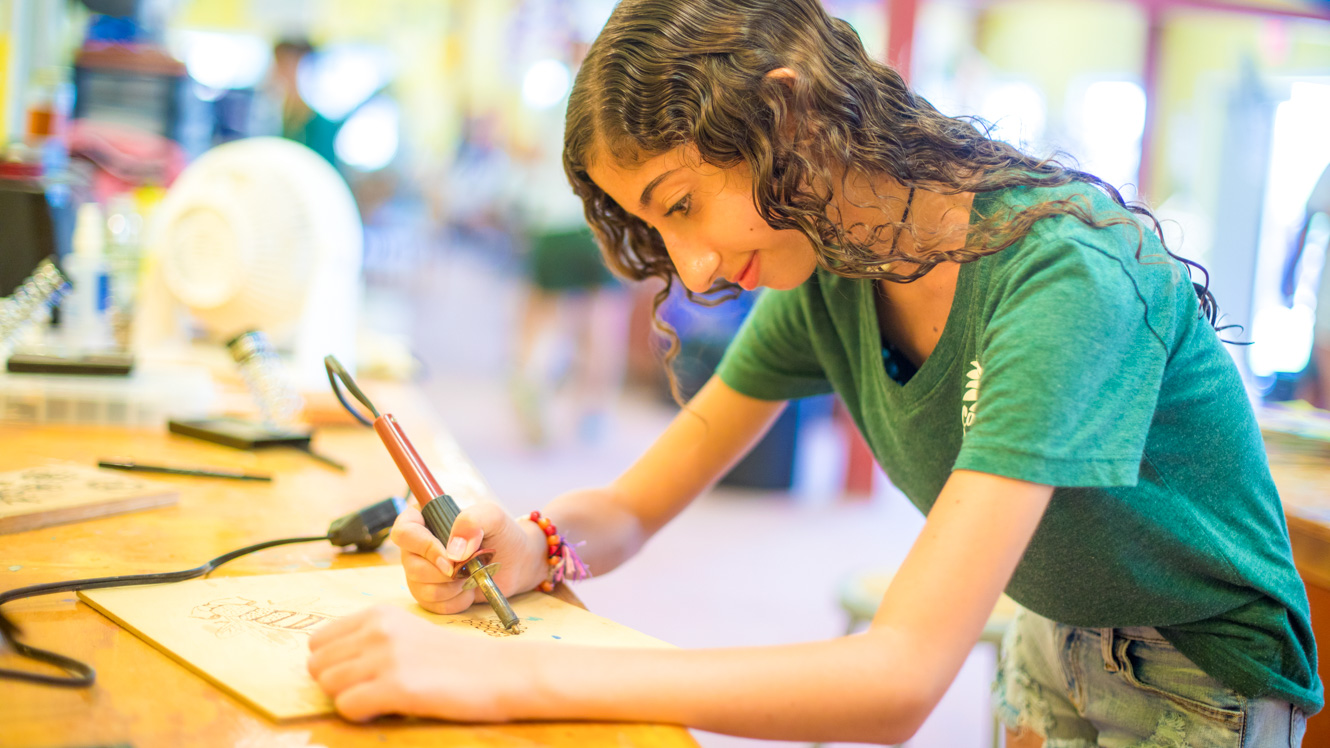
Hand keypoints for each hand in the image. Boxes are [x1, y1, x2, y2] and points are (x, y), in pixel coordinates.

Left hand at [307, 604, 538, 721]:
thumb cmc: (454, 660)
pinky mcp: (398, 686)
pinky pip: (347, 706)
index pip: (317, 641)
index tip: (359, 674)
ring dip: (349, 699)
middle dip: (337, 684)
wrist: (499, 672)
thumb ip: (369, 640)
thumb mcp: (408, 633)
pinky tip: (388, 709)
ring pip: (328, 686)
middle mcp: (378, 630)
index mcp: (378, 614)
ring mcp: (387, 657)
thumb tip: (324, 665)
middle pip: (317, 665)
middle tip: (370, 690)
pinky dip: (361, 714)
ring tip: (381, 699)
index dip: (333, 664)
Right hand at [390, 500, 544, 613]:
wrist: (517, 563)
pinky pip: (432, 605)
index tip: (450, 558)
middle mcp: (417, 546)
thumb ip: (471, 521)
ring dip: (450, 588)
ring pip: (419, 588)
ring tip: (471, 577)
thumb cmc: (501, 534)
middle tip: (468, 568)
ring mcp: (421, 572)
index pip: (404, 531)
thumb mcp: (492, 516)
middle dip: (443, 573)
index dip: (423, 547)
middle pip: (410, 564)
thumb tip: (454, 551)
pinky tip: (469, 590)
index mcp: (425, 519)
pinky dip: (454, 602)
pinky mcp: (430, 594)